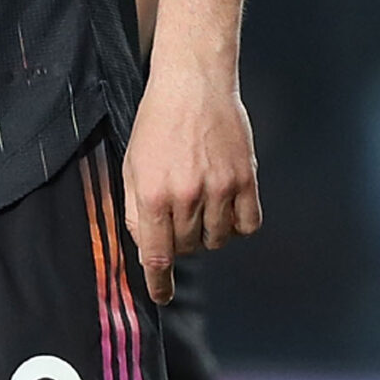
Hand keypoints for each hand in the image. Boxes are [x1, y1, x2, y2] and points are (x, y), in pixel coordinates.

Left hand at [122, 65, 260, 304]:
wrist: (193, 83)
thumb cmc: (157, 121)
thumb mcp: (132, 165)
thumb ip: (134, 209)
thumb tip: (147, 248)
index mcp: (153, 193)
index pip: (157, 255)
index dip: (160, 282)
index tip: (162, 295)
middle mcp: (187, 195)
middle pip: (187, 248)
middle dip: (179, 243)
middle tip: (177, 217)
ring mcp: (220, 188)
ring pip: (217, 240)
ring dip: (207, 233)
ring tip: (200, 205)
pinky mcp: (246, 178)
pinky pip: (248, 224)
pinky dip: (237, 224)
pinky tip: (226, 208)